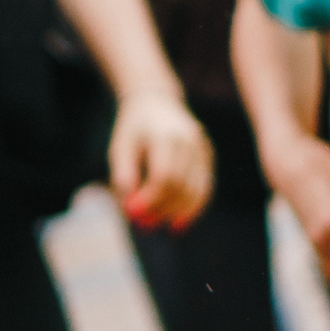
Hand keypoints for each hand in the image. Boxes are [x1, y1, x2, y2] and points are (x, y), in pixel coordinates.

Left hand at [109, 89, 213, 229]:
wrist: (156, 103)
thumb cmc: (133, 129)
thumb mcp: (120, 147)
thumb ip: (124, 176)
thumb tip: (131, 209)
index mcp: (165, 135)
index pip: (163, 175)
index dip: (150, 198)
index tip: (133, 213)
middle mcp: (190, 140)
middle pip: (181, 185)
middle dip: (163, 209)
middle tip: (144, 226)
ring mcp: (203, 148)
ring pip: (197, 189)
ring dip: (179, 213)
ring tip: (161, 227)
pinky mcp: (208, 156)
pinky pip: (205, 187)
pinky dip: (193, 208)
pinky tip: (179, 223)